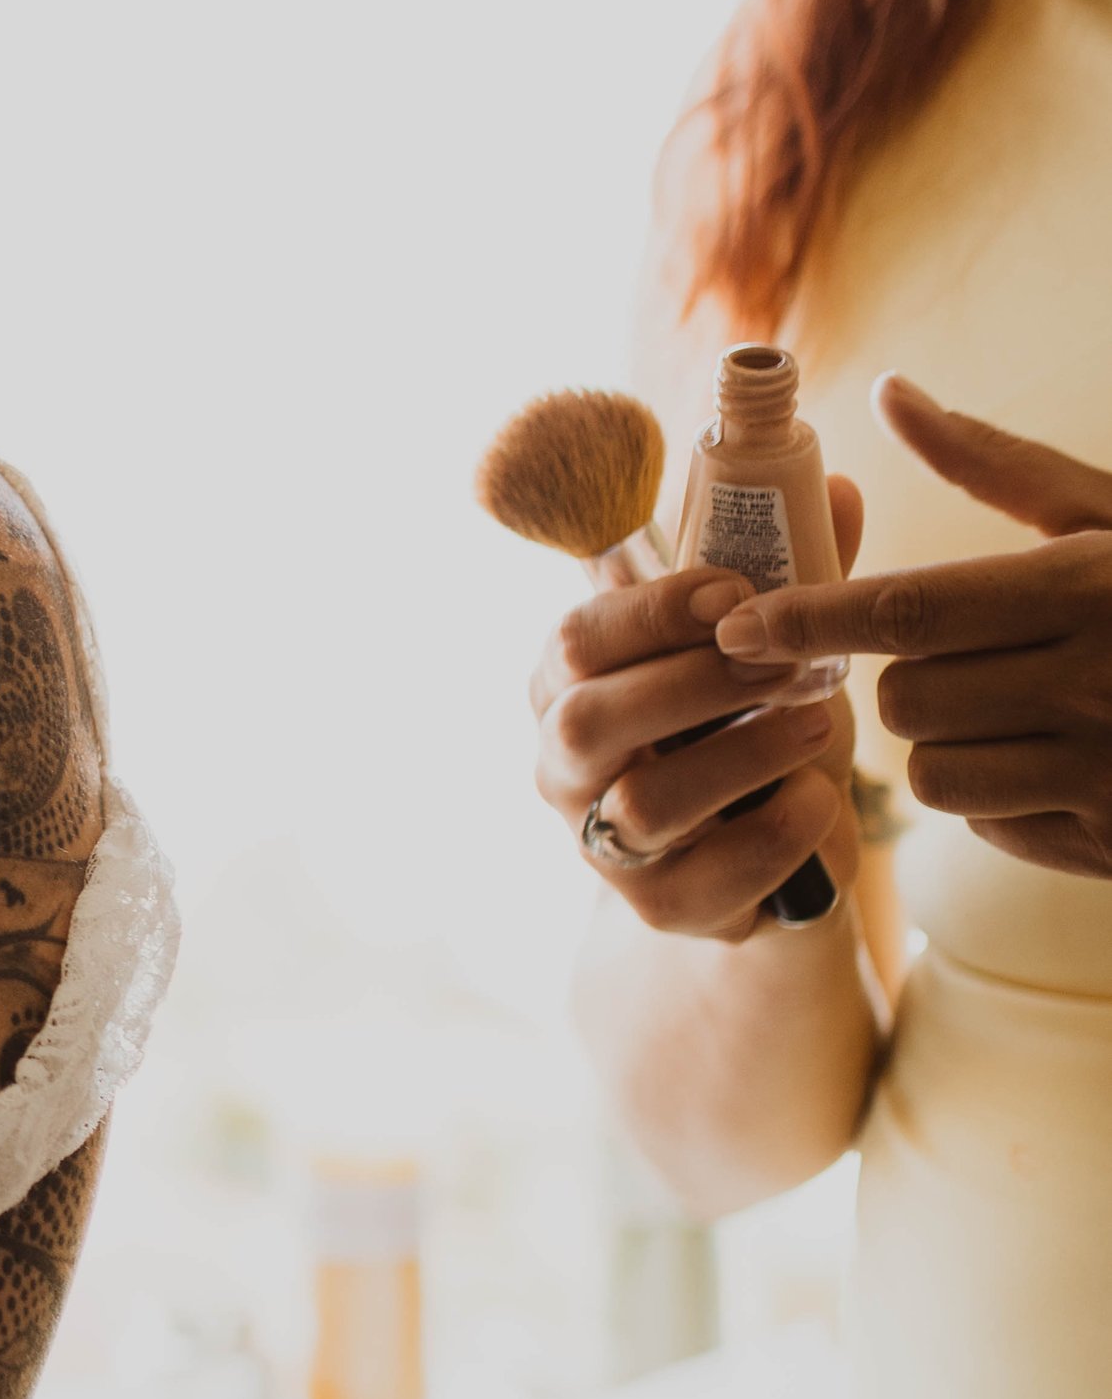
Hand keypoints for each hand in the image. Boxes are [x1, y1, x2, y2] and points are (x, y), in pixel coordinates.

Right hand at [530, 478, 865, 940]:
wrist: (780, 860)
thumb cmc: (757, 732)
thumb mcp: (775, 650)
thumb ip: (796, 578)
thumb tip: (834, 491)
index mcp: (573, 681)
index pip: (578, 637)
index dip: (653, 610)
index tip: (738, 590)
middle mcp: (565, 763)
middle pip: (587, 718)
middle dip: (696, 682)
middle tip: (789, 662)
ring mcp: (602, 842)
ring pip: (646, 802)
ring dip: (744, 754)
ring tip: (819, 724)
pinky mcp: (658, 907)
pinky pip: (707, 877)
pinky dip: (773, 835)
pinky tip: (817, 803)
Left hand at [713, 378, 1111, 878]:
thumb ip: (997, 465)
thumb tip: (891, 395)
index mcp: (1089, 591)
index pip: (909, 611)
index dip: (810, 621)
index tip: (738, 625)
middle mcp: (1095, 687)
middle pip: (906, 700)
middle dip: (906, 681)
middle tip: (970, 658)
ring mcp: (1107, 776)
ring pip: (933, 776)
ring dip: (947, 745)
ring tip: (1015, 712)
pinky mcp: (1111, 845)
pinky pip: (988, 829)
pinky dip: (1000, 799)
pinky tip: (1059, 763)